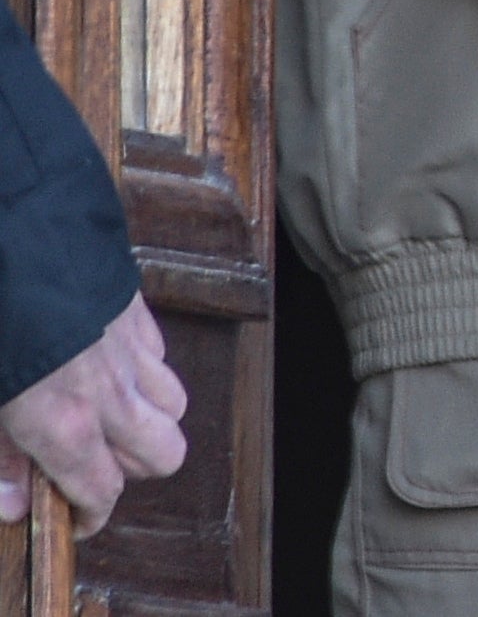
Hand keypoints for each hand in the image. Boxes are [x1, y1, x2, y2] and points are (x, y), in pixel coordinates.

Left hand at [0, 297, 187, 535]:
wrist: (18, 245)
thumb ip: (0, 461)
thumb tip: (15, 506)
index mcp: (66, 426)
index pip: (104, 492)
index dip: (91, 516)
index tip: (75, 519)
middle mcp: (113, 396)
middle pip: (164, 456)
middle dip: (133, 470)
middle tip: (90, 464)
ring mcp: (134, 354)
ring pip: (174, 407)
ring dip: (146, 419)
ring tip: (106, 416)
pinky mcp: (139, 317)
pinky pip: (159, 358)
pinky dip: (142, 372)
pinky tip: (106, 366)